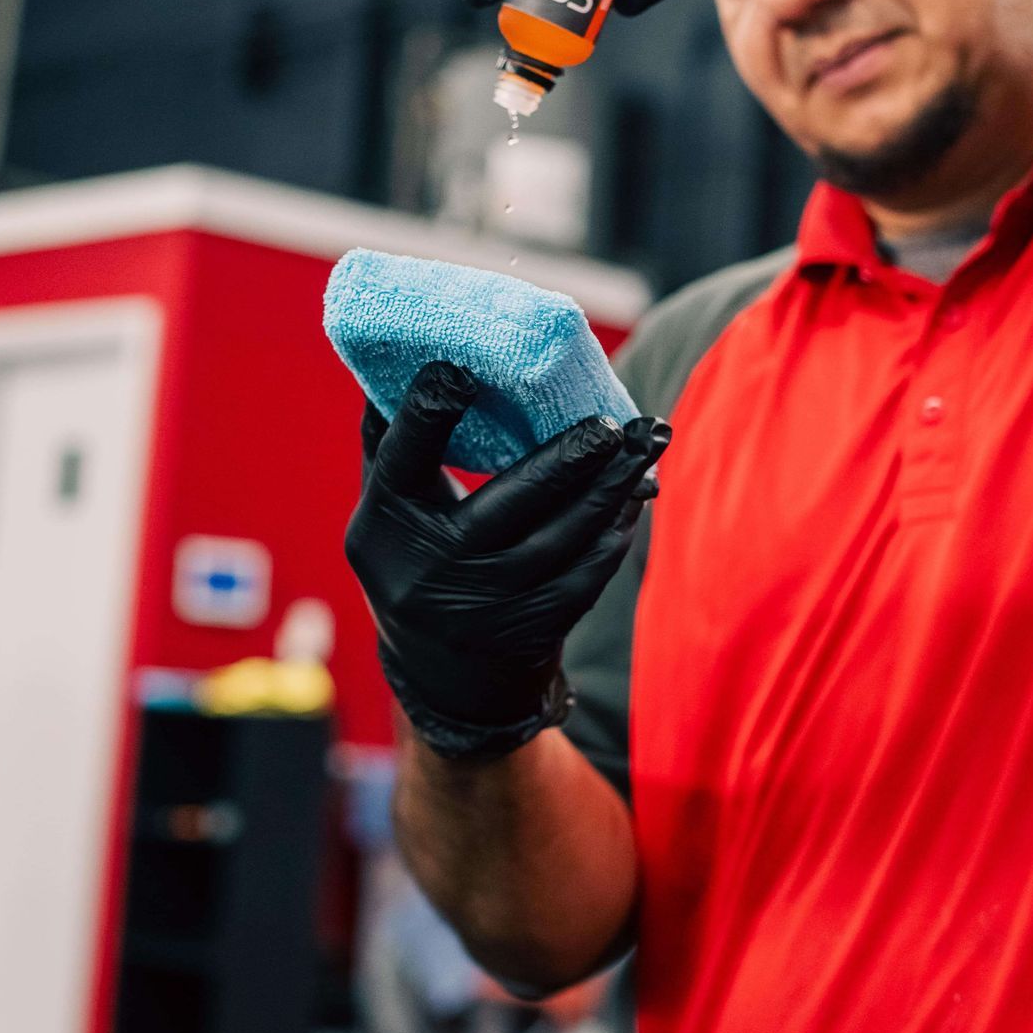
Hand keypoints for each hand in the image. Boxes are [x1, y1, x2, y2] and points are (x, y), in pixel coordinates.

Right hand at [344, 360, 668, 761]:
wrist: (442, 680)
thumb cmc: (413, 562)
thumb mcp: (383, 511)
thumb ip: (392, 442)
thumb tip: (397, 352)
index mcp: (384, 523)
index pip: (402, 455)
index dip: (429, 412)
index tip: (463, 370)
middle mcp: (431, 567)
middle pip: (510, 497)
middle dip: (570, 455)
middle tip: (612, 421)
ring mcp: (485, 603)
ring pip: (565, 534)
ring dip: (613, 484)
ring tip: (648, 441)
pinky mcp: (533, 626)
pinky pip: (588, 570)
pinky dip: (616, 528)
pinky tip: (635, 493)